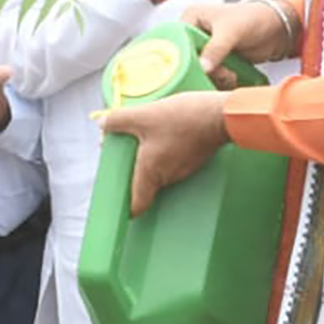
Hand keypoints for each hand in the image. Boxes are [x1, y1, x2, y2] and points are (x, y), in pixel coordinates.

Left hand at [96, 90, 228, 216]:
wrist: (221, 115)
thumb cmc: (182, 119)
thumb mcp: (143, 115)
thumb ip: (118, 121)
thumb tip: (102, 124)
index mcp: (151, 173)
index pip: (137, 205)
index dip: (127, 207)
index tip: (119, 200)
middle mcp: (167, 178)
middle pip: (146, 184)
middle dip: (134, 171)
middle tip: (125, 152)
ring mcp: (183, 170)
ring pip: (160, 171)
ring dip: (150, 159)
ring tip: (144, 137)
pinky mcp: (194, 160)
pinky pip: (173, 161)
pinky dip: (165, 152)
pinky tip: (164, 133)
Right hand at [181, 0, 299, 88]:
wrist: (277, 28)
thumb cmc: (254, 18)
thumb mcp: (231, 31)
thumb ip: (215, 49)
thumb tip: (203, 68)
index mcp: (192, 18)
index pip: (175, 40)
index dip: (183, 56)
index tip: (195, 68)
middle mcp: (195, 33)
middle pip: (186, 59)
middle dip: (203, 70)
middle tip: (218, 72)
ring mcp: (206, 48)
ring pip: (199, 70)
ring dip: (214, 77)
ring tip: (229, 73)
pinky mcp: (216, 61)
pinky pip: (211, 76)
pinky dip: (220, 80)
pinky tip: (231, 77)